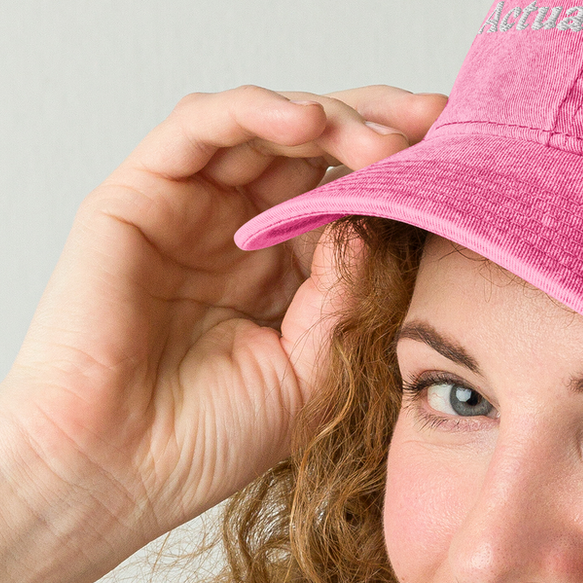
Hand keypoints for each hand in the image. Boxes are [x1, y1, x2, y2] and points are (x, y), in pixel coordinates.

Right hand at [0, 83, 445, 568]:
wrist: (116, 471)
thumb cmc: (206, 440)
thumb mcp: (313, 366)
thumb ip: (350, 290)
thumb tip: (388, 213)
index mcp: (283, 271)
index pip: (349, 197)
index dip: (403, 178)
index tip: (466, 169)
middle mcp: (236, 229)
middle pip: (315, 148)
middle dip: (380, 129)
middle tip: (438, 124)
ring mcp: (187, 208)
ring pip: (265, 126)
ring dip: (330, 117)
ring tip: (383, 138)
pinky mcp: (136, 194)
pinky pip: (198, 128)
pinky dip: (255, 111)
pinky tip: (307, 123)